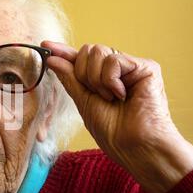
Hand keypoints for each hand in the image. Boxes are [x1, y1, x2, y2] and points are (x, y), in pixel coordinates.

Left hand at [42, 41, 192, 192]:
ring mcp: (131, 68)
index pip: (80, 59)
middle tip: (96, 94)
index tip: (45, 46)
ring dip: (96, 80)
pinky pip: (114, 61)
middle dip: (83, 74)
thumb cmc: (112, 131)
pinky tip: (122, 95)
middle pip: (88, 51)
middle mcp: (117, 71)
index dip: (63, 52)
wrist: (134, 146)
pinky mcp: (147, 68)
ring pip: (98, 52)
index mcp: (102, 79)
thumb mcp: (82, 101)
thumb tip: (53, 59)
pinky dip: (111, 80)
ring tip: (111, 98)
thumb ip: (69, 78)